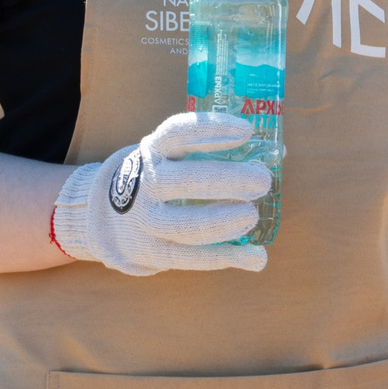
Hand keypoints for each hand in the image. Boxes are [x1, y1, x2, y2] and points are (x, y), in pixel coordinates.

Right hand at [51, 111, 271, 275]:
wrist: (109, 213)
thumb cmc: (164, 177)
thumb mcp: (178, 157)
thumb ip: (222, 154)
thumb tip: (278, 152)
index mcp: (155, 150)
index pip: (179, 133)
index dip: (212, 130)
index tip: (247, 130)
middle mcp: (146, 182)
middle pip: (184, 180)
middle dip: (227, 180)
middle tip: (262, 181)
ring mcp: (145, 220)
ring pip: (184, 225)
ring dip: (223, 222)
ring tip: (252, 216)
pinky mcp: (152, 251)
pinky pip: (190, 258)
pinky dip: (227, 258)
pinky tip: (257, 258)